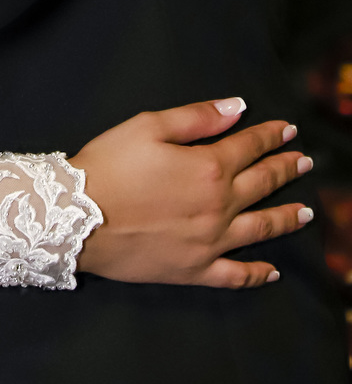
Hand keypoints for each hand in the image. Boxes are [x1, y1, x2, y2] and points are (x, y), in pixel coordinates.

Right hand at [73, 97, 313, 287]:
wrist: (77, 217)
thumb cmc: (109, 166)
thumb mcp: (148, 126)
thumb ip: (197, 118)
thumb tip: (237, 108)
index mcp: (209, 167)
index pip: (248, 146)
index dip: (270, 136)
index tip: (288, 130)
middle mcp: (219, 206)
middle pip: (262, 184)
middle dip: (285, 169)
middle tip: (304, 162)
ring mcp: (211, 242)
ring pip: (261, 229)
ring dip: (287, 217)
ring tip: (307, 212)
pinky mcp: (196, 270)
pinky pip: (236, 275)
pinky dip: (258, 274)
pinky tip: (273, 271)